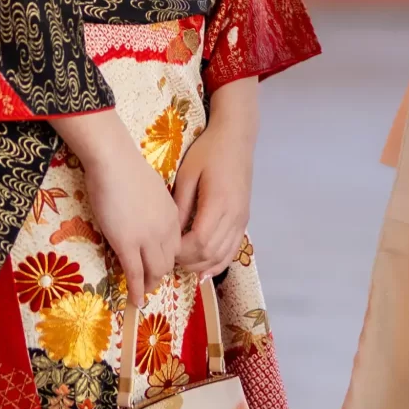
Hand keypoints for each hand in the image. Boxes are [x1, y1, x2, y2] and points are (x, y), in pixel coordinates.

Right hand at [54, 112, 182, 309]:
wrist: (114, 161)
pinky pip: (134, 274)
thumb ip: (153, 206)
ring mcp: (147, 238)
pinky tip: (134, 301)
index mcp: (171, 214)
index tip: (157, 263)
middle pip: (168, 261)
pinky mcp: (127, 244)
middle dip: (159, 274)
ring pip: (155, 271)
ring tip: (142, 293)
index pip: (175, 245)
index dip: (166, 257)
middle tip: (149, 282)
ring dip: (149, 284)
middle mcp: (165, 229)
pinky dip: (135, 290)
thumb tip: (144, 213)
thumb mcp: (150, 188)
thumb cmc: (126, 167)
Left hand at [173, 77, 257, 274]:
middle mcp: (234, 215)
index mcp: (218, 202)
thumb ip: (180, 207)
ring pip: (223, 254)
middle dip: (189, 262)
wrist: (236, 137)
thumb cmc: (208, 151)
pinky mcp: (244, 219)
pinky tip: (205, 270)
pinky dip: (219, 262)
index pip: (199, 241)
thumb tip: (169, 235)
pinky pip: (233, 249)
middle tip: (169, 260)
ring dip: (202, 265)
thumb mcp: (188, 175)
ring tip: (183, 266)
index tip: (164, 250)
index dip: (181, 252)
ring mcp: (242, 218)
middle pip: (211, 252)